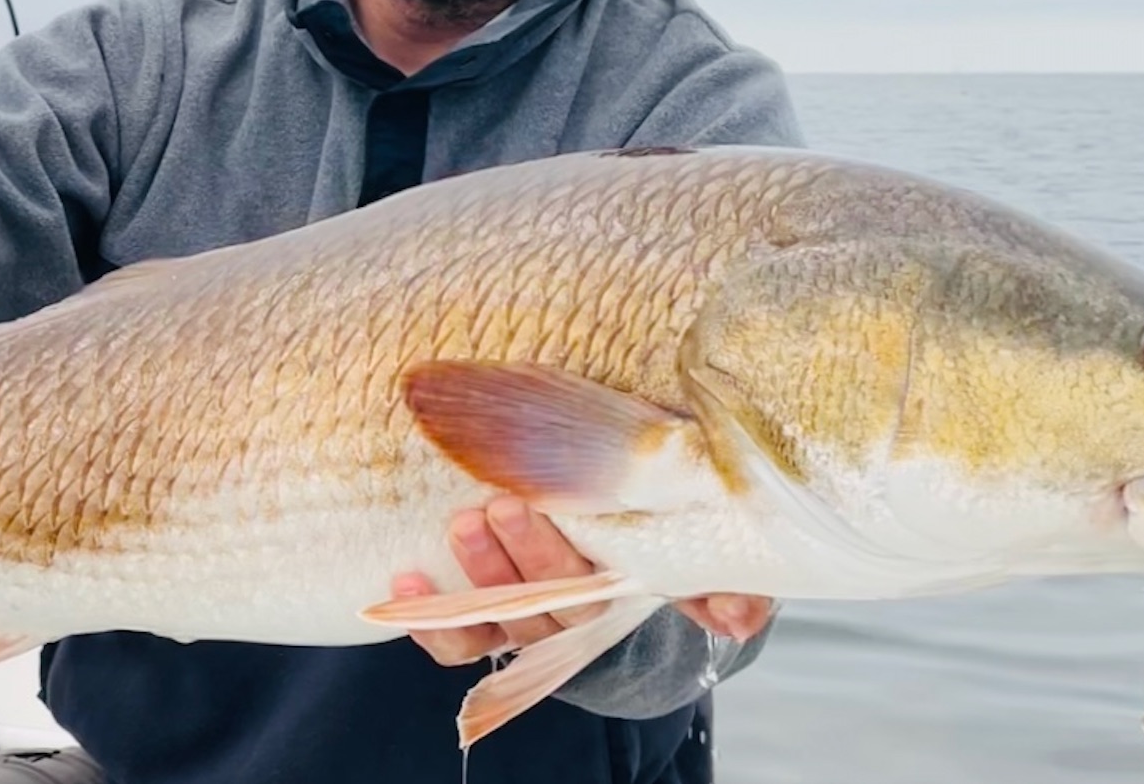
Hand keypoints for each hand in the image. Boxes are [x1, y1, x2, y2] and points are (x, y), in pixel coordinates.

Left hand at [394, 496, 775, 665]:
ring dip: (480, 576)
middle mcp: (574, 612)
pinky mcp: (488, 621)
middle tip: (500, 505)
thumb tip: (738, 615)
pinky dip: (431, 618)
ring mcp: (528, 618)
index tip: (551, 508)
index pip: (601, 594)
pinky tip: (405, 577)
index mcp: (625, 593)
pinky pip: (459, 639)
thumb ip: (727, 577)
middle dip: (524, 556)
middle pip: (549, 602)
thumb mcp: (705, 544)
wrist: (632, 524)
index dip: (570, 563)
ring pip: (502, 615)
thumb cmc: (667, 526)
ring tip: (462, 525)